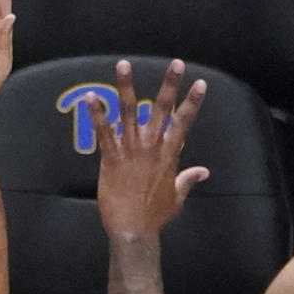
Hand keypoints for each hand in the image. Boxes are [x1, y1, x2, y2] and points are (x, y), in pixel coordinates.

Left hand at [91, 59, 208, 241]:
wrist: (133, 230)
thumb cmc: (155, 216)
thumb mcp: (176, 197)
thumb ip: (187, 179)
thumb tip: (203, 171)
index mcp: (169, 155)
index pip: (183, 122)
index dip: (192, 102)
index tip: (200, 83)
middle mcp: (152, 148)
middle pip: (161, 110)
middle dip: (169, 85)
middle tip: (176, 63)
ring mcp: (131, 151)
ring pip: (129, 112)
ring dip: (126, 87)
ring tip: (123, 64)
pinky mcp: (111, 158)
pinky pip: (103, 132)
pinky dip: (97, 114)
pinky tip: (90, 97)